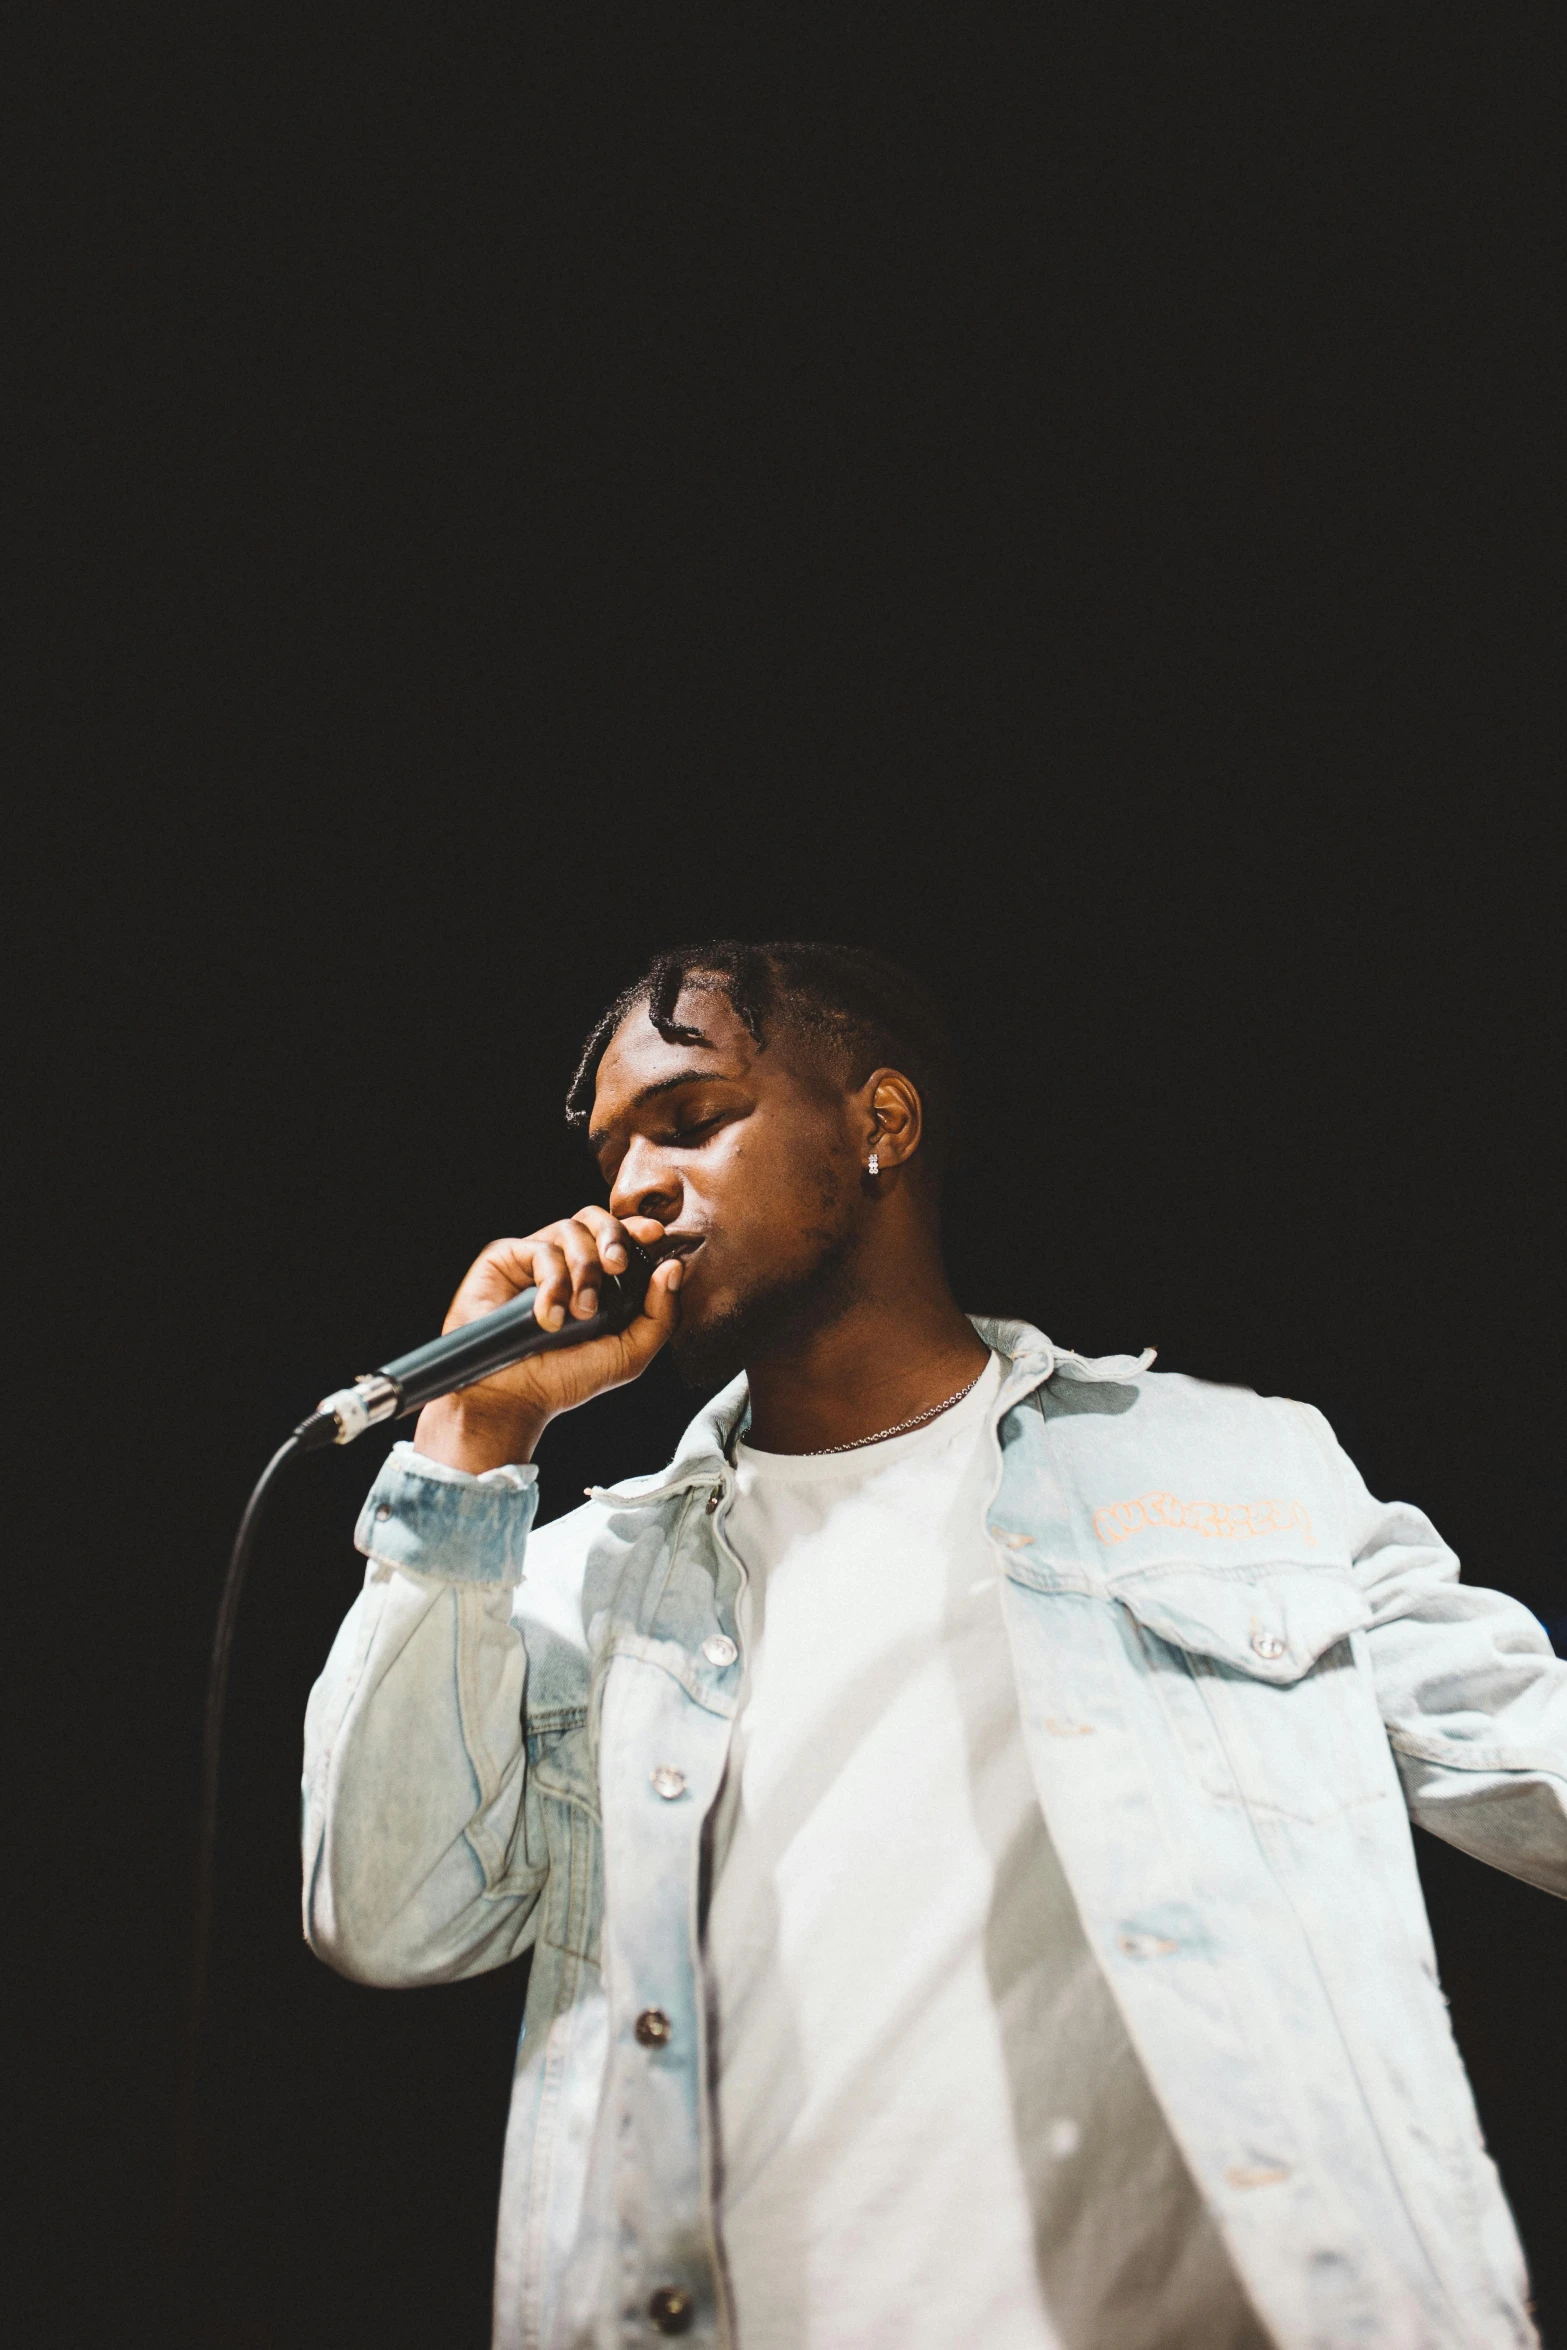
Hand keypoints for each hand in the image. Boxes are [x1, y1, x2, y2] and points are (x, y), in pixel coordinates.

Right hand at [411, 1209, 683, 1472]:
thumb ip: (659, 1315)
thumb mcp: (628, 1354)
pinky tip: (550, 1318)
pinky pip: (540, 1249)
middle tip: (617, 1265)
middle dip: (613, 1236)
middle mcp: (565, 1263)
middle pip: (594, 1219)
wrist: (512, 1396)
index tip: (655, 1235)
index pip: (619, 1237)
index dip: (637, 1228)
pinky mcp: (504, 1259)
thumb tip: (674, 1267)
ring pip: (570, 1230)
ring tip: (582, 1312)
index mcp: (596, 1278)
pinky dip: (553, 1283)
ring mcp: (533, 1259)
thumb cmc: (566, 1379)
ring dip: (584, 1269)